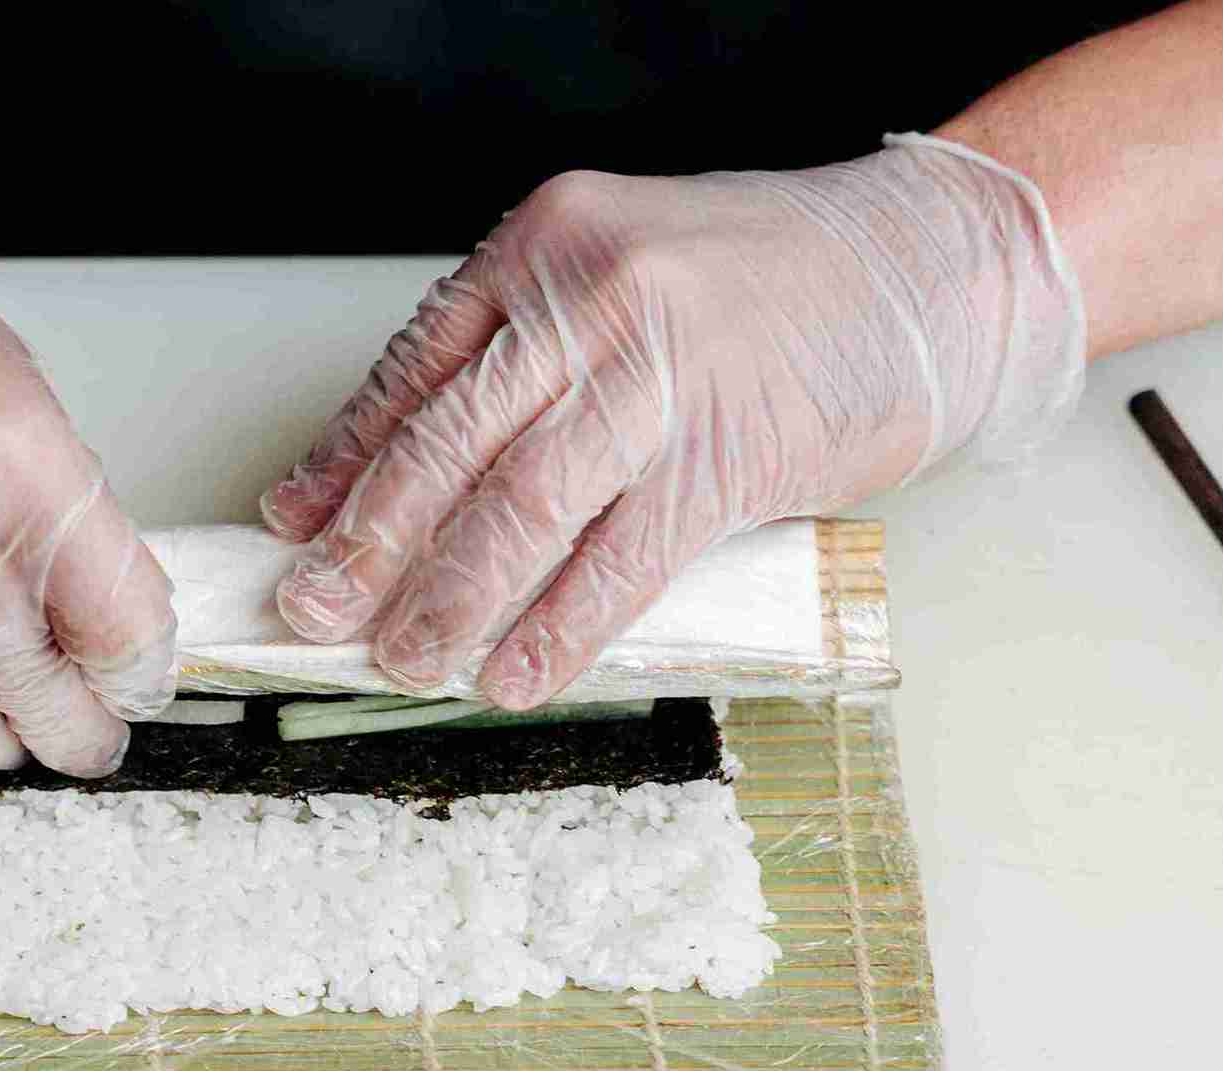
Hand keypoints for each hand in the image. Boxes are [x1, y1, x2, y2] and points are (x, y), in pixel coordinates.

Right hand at [0, 90, 175, 773]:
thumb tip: (98, 623)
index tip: (135, 686)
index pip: (118, 626)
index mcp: (13, 455)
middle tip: (87, 739)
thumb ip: (56, 510)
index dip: (138, 675)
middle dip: (75, 730)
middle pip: (39, 694)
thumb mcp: (5, 384)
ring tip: (8, 727)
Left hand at [261, 138, 1083, 706]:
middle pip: (448, 442)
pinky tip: (514, 673)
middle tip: (315, 612)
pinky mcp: (725, 453)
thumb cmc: (771, 283)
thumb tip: (407, 470)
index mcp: (548, 244)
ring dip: (448, 600)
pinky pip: (619, 560)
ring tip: (404, 659)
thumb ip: (525, 357)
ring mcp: (660, 374)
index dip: (344, 460)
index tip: (293, 527)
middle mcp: (594, 298)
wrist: (929, 270)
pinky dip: (558, 628)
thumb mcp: (622, 280)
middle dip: (368, 544)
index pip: (415, 367)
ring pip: (519, 508)